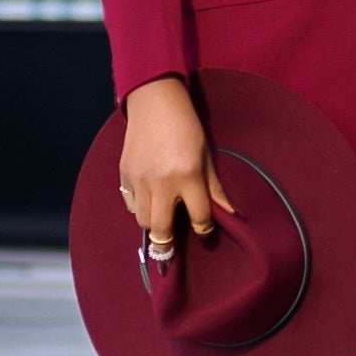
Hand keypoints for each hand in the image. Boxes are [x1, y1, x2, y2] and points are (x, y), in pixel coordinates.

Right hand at [120, 76, 233, 247]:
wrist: (155, 102)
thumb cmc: (186, 127)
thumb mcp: (206, 155)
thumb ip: (215, 188)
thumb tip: (230, 214)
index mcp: (188, 176)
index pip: (199, 218)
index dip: (205, 230)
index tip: (206, 232)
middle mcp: (162, 182)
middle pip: (161, 230)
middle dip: (166, 246)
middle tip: (170, 253)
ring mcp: (140, 179)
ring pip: (142, 221)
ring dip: (152, 227)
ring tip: (161, 224)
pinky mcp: (124, 173)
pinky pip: (129, 203)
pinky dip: (138, 208)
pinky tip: (148, 201)